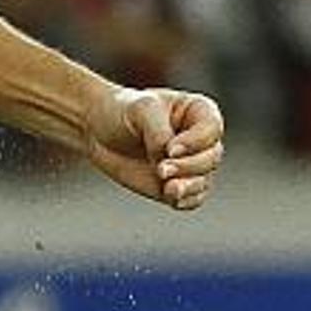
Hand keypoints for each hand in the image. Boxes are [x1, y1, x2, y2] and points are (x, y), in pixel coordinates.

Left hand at [86, 85, 225, 211]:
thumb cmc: (123, 111)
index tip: (170, 148)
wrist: (98, 131)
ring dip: (188, 186)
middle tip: (162, 169)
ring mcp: (190, 164)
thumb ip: (158, 133)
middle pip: (211, 157)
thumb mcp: (140, 110)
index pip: (212, 128)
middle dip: (189, 166)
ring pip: (203, 180)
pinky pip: (192, 198)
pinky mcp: (177, 185)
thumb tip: (168, 160)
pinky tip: (173, 198)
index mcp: (199, 112)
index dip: (196, 141)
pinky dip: (185, 200)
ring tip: (168, 188)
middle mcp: (201, 140)